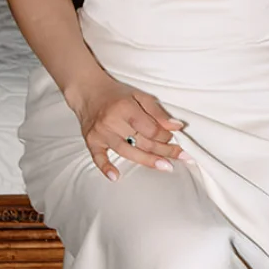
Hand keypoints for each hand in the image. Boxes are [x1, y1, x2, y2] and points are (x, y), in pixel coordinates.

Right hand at [72, 75, 187, 180]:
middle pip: (142, 141)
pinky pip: (98, 157)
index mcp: (125, 108)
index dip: (165, 136)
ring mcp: (101, 133)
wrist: (88, 91)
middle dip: (163, 150)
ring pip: (126, 151)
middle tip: (180, 157)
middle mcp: (112, 121)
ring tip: (164, 166)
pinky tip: (115, 176)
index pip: (151, 128)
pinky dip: (105, 167)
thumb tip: (177, 127)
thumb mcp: (139, 96)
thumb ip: (158, 113)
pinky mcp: (91, 141)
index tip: (174, 139)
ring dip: (147, 160)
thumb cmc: (116, 94)